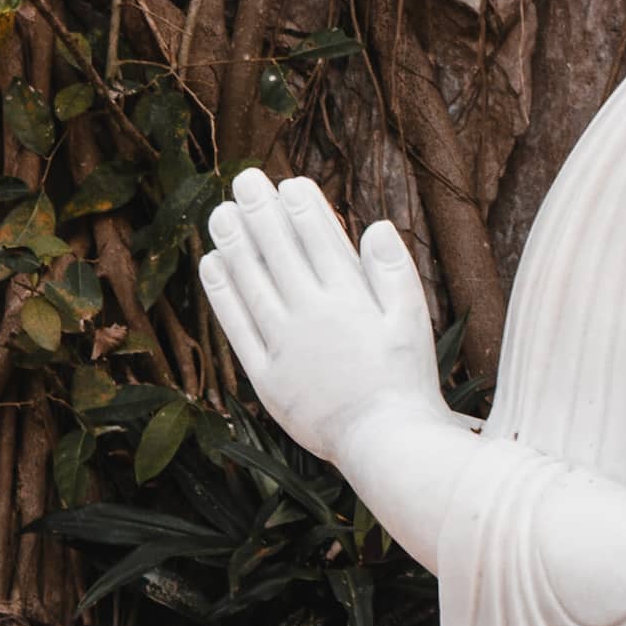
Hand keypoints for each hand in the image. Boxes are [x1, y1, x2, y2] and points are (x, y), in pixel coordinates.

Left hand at [200, 169, 442, 466]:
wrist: (387, 445)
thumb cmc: (405, 380)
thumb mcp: (413, 320)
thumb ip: (394, 271)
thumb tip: (376, 224)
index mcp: (348, 298)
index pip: (318, 240)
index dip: (300, 207)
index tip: (287, 183)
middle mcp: (311, 316)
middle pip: (280, 253)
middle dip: (261, 212)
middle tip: (244, 180)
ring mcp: (285, 347)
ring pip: (253, 283)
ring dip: (235, 244)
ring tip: (220, 212)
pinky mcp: (267, 378)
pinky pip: (238, 328)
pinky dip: (223, 295)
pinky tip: (212, 265)